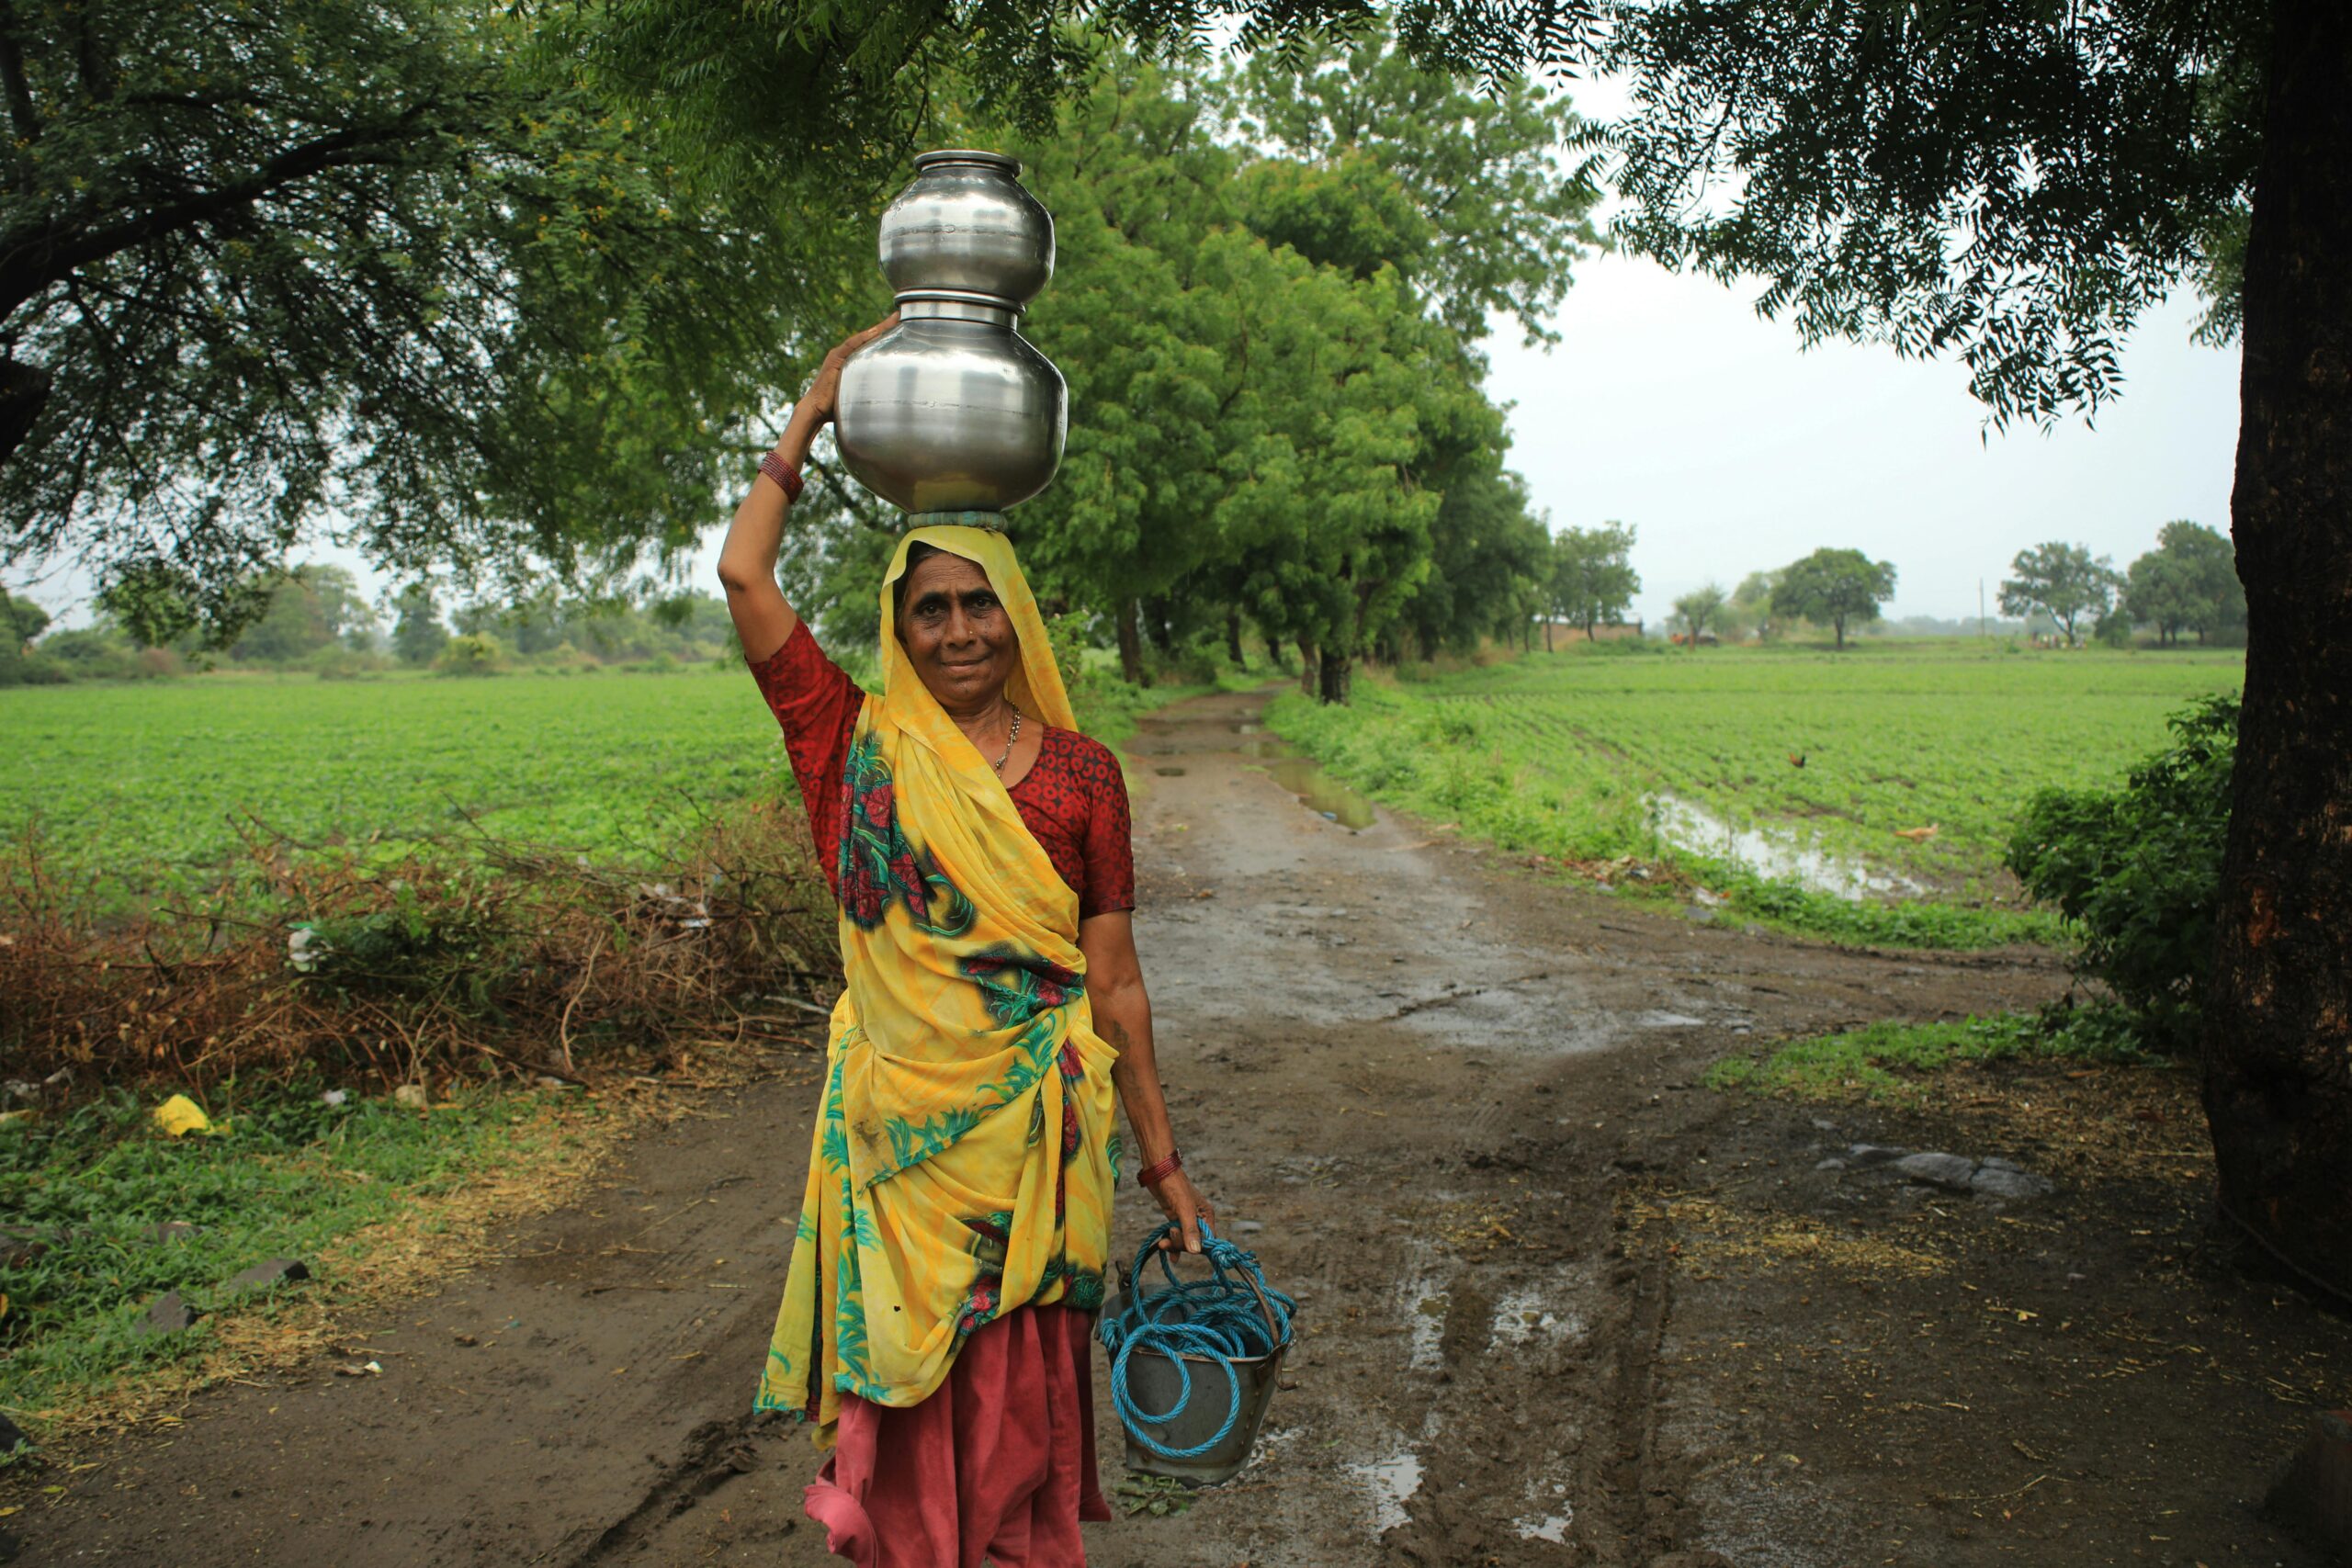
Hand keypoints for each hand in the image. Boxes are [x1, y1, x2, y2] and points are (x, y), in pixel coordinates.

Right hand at [797, 313, 897, 428]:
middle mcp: (844, 354)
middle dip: (883, 327)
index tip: (898, 325)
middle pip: (867, 338)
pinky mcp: (834, 359)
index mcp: (849, 361)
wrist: (815, 409)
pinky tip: (875, 331)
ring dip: (877, 329)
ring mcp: (838, 355)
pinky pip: (851, 345)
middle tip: (900, 316)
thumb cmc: (834, 406)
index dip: (883, 334)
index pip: (868, 344)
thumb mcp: (855, 395)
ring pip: (861, 338)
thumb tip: (885, 400)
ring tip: (893, 319)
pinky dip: (863, 338)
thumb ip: (867, 391)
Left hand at [1149, 1169, 1215, 1254]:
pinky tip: (1171, 1257)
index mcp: (1206, 1215)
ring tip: (1161, 1244)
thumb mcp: (1183, 1208)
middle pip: (1194, 1242)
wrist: (1158, 1172)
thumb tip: (1195, 1251)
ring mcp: (1186, 1219)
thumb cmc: (1174, 1186)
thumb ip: (1190, 1230)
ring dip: (1174, 1244)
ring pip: (1184, 1240)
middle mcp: (1199, 1219)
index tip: (1188, 1250)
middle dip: (1181, 1244)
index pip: (1208, 1240)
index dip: (1199, 1247)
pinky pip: (1177, 1236)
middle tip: (1170, 1235)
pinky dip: (1172, 1245)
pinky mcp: (1175, 1218)